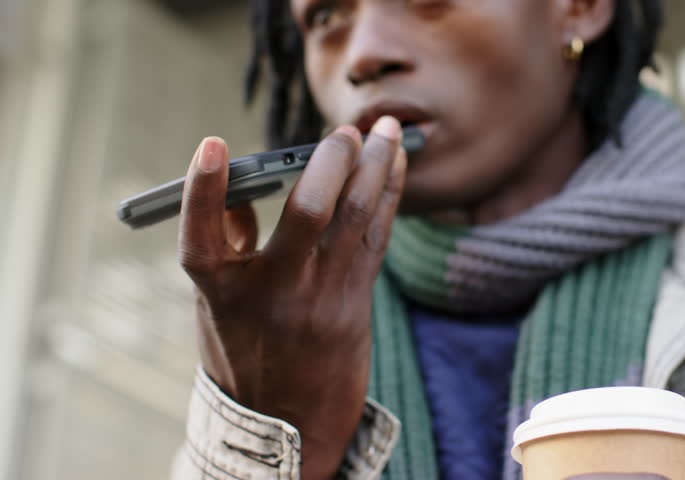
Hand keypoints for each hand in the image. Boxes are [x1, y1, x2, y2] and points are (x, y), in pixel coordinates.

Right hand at [178, 117, 406, 478]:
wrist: (290, 422)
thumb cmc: (245, 352)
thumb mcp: (217, 306)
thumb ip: (228, 245)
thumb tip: (240, 188)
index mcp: (224, 294)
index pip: (202, 239)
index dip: (203, 191)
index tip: (210, 145)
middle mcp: (276, 294)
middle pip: (308, 213)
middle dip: (331, 161)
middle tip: (344, 131)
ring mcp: (321, 298)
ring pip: (357, 218)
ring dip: (375, 166)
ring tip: (387, 131)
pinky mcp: (355, 301)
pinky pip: (377, 237)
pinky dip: (388, 195)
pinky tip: (395, 166)